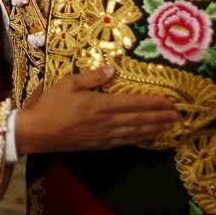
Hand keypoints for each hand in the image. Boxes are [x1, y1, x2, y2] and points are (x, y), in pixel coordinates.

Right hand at [13, 66, 177, 154]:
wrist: (37, 133)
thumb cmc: (51, 105)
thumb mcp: (68, 83)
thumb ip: (92, 77)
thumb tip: (113, 69)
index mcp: (101, 104)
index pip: (134, 103)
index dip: (153, 103)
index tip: (170, 102)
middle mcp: (107, 122)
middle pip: (139, 119)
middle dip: (160, 117)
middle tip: (178, 116)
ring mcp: (104, 136)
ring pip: (135, 132)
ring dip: (153, 129)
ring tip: (169, 126)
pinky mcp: (99, 145)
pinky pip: (124, 142)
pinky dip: (138, 139)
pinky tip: (145, 137)